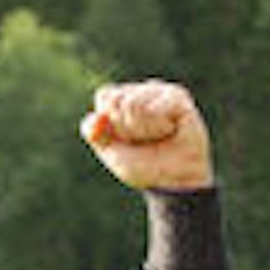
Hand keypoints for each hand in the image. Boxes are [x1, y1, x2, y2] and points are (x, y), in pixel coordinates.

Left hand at [81, 80, 212, 190]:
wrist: (173, 179)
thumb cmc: (143, 164)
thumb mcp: (109, 151)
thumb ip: (92, 132)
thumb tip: (96, 116)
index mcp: (122, 99)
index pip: (104, 96)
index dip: (110, 122)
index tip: (125, 138)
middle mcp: (141, 91)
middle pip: (116, 99)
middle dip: (124, 128)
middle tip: (143, 139)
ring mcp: (160, 91)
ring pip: (133, 104)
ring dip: (142, 129)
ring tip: (159, 135)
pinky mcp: (177, 96)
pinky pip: (152, 109)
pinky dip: (158, 126)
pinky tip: (171, 130)